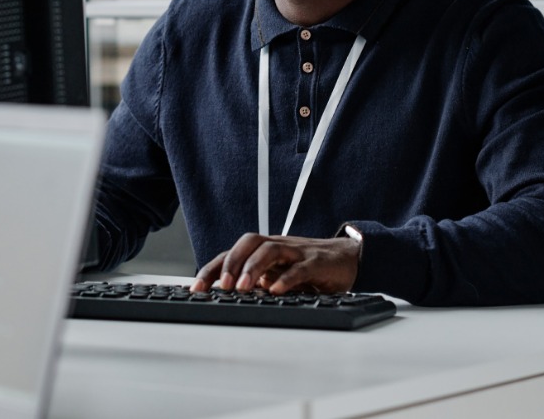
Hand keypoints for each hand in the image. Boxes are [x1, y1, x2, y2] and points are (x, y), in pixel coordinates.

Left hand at [190, 232, 360, 294]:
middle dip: (230, 264)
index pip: (232, 255)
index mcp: (264, 251)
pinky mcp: (317, 262)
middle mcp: (277, 247)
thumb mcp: (277, 275)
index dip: (212, 269)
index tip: (195, 289)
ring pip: (270, 250)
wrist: (348, 257)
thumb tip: (225, 300)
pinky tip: (276, 291)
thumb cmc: (308, 267)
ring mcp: (297, 252)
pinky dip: (287, 278)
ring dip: (253, 268)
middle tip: (220, 287)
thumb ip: (256, 283)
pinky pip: (300, 267)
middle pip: (248, 243)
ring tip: (243, 288)